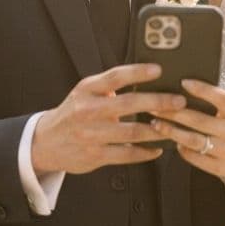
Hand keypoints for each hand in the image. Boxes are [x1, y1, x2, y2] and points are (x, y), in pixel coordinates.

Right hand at [31, 63, 186, 174]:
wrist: (45, 142)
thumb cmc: (73, 113)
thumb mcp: (85, 92)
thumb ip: (109, 85)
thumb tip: (145, 76)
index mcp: (87, 90)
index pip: (115, 77)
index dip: (138, 72)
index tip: (159, 70)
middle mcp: (89, 110)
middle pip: (129, 104)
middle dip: (159, 102)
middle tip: (179, 101)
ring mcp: (92, 134)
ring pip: (132, 131)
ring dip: (157, 129)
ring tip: (174, 126)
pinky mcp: (95, 155)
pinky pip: (127, 154)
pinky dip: (146, 152)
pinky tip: (158, 148)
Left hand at [151, 79, 224, 183]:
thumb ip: (220, 102)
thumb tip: (188, 88)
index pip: (220, 98)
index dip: (202, 90)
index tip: (183, 82)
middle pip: (199, 121)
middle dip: (174, 113)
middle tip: (154, 106)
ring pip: (194, 141)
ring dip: (172, 132)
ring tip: (156, 124)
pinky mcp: (220, 168)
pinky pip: (195, 158)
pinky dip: (182, 149)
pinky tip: (174, 142)